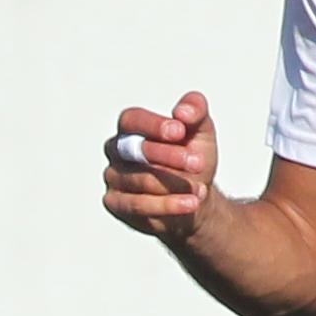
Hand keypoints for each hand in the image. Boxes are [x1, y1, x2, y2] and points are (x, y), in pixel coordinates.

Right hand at [101, 94, 217, 239]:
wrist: (196, 199)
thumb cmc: (193, 161)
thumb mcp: (201, 131)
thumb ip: (196, 111)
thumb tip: (183, 112)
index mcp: (132, 128)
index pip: (132, 120)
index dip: (153, 125)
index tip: (179, 131)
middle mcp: (117, 151)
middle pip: (135, 150)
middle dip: (168, 156)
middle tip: (197, 163)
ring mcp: (113, 178)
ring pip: (141, 180)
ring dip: (175, 184)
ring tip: (200, 190)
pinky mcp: (115, 203)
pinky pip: (138, 204)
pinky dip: (168, 205)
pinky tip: (190, 203)